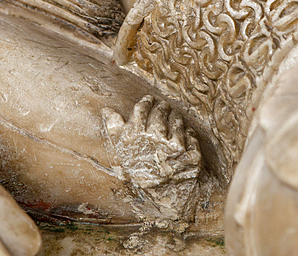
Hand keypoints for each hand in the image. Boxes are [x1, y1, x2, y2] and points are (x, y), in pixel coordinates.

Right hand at [102, 96, 201, 220]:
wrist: (158, 196)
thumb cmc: (137, 171)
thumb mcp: (120, 150)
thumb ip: (114, 126)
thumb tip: (106, 109)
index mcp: (137, 134)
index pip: (143, 108)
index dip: (147, 102)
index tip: (150, 99)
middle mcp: (155, 137)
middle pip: (161, 112)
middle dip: (162, 107)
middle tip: (164, 106)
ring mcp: (174, 146)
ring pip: (177, 121)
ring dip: (176, 117)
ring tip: (175, 116)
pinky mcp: (190, 154)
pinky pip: (191, 136)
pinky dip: (189, 133)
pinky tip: (186, 133)